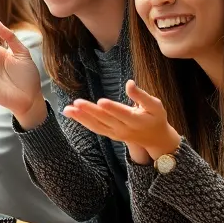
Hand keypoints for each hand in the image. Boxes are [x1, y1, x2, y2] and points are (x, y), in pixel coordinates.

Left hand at [62, 80, 180, 161]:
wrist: (155, 139)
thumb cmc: (156, 118)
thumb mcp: (155, 105)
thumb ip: (141, 95)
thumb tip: (130, 83)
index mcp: (136, 120)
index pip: (122, 113)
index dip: (111, 108)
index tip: (100, 101)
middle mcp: (124, 129)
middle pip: (105, 119)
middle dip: (90, 111)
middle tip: (77, 102)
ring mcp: (115, 133)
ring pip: (96, 126)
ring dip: (81, 118)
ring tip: (68, 109)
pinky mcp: (110, 134)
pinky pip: (95, 128)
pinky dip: (83, 122)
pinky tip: (72, 114)